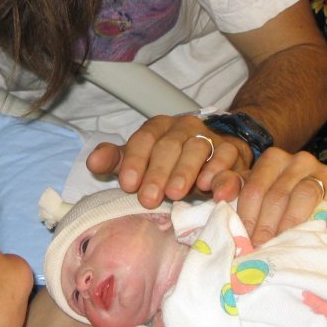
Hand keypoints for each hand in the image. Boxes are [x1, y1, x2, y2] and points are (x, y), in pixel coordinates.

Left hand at [86, 114, 251, 206]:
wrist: (213, 156)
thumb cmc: (168, 164)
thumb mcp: (139, 161)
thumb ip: (116, 160)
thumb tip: (92, 162)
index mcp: (159, 127)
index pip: (144, 138)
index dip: (135, 160)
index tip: (128, 184)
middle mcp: (184, 128)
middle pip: (170, 145)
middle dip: (158, 172)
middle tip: (149, 199)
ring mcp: (210, 138)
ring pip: (198, 148)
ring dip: (186, 171)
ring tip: (176, 194)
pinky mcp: (234, 152)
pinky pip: (229, 159)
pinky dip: (221, 174)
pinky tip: (211, 190)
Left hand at [210, 147, 326, 245]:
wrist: (321, 206)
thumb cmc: (278, 202)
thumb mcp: (253, 190)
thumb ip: (230, 185)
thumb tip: (218, 196)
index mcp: (272, 159)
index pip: (254, 188)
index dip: (248, 216)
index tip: (244, 239)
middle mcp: (299, 161)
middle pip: (277, 194)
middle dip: (266, 224)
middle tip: (261, 248)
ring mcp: (325, 174)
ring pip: (305, 194)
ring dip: (292, 223)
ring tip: (285, 245)